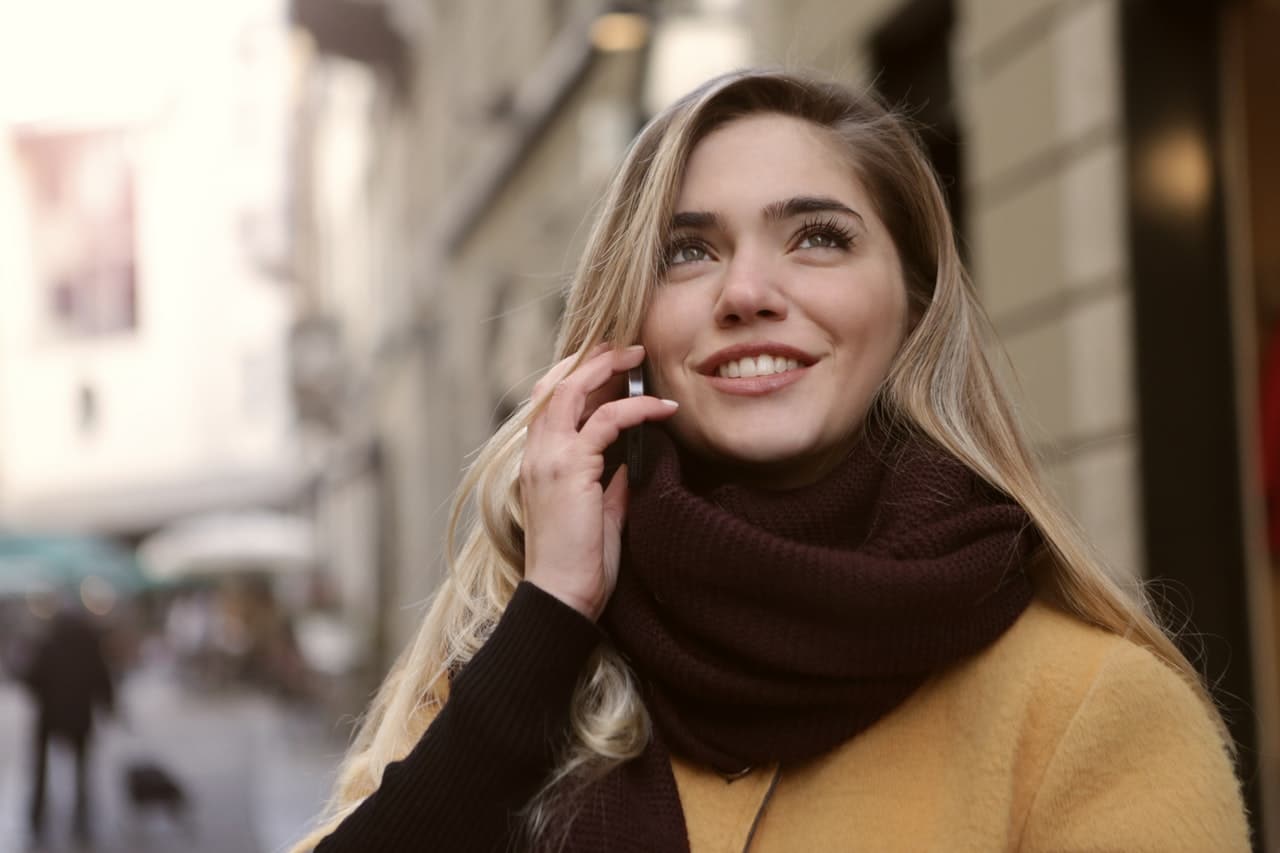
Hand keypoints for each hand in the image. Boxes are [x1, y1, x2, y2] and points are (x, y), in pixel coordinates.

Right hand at [521, 343, 677, 619]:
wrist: (561, 597)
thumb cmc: (580, 565)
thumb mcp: (600, 513)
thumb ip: (610, 482)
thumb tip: (631, 460)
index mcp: (538, 462)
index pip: (551, 402)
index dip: (579, 375)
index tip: (611, 365)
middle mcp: (536, 453)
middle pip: (556, 384)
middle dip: (591, 359)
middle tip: (626, 348)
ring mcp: (548, 458)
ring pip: (573, 389)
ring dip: (607, 368)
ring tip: (639, 358)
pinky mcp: (570, 468)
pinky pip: (607, 420)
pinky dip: (637, 407)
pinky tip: (663, 408)